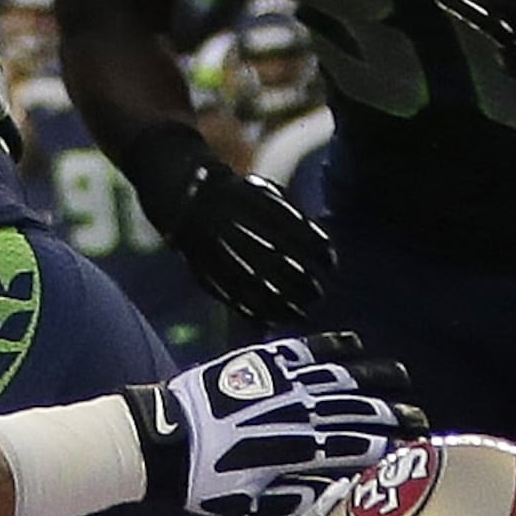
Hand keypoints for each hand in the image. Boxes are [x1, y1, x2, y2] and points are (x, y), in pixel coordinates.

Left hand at [131, 334, 425, 515]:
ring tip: (401, 376)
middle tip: (419, 415)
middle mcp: (294, 414)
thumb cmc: (204, 483)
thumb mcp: (253, 506)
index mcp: (297, 452)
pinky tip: (354, 344)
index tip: (413, 445)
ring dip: (372, 375)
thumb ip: (296, 497)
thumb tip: (334, 489)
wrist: (161, 443)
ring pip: (336, 376)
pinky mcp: (256, 364)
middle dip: (391, 412)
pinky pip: (302, 350)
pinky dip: (330, 345)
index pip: (355, 446)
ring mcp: (277, 385)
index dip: (387, 444)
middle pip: (355, 409)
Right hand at [161, 157, 336, 323]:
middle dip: (301, 283)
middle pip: (277, 263)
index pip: (294, 232)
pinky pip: (231, 297)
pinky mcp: (204, 271)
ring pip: (255, 286)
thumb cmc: (236, 198)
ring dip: (281, 304)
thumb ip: (289, 217)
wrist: (184, 197)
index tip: (331, 263)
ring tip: (300, 314)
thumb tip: (321, 250)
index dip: (316, 250)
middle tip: (317, 294)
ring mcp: (217, 251)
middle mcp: (234, 229)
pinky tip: (272, 321)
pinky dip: (254, 312)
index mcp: (252, 206)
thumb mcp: (262, 194)